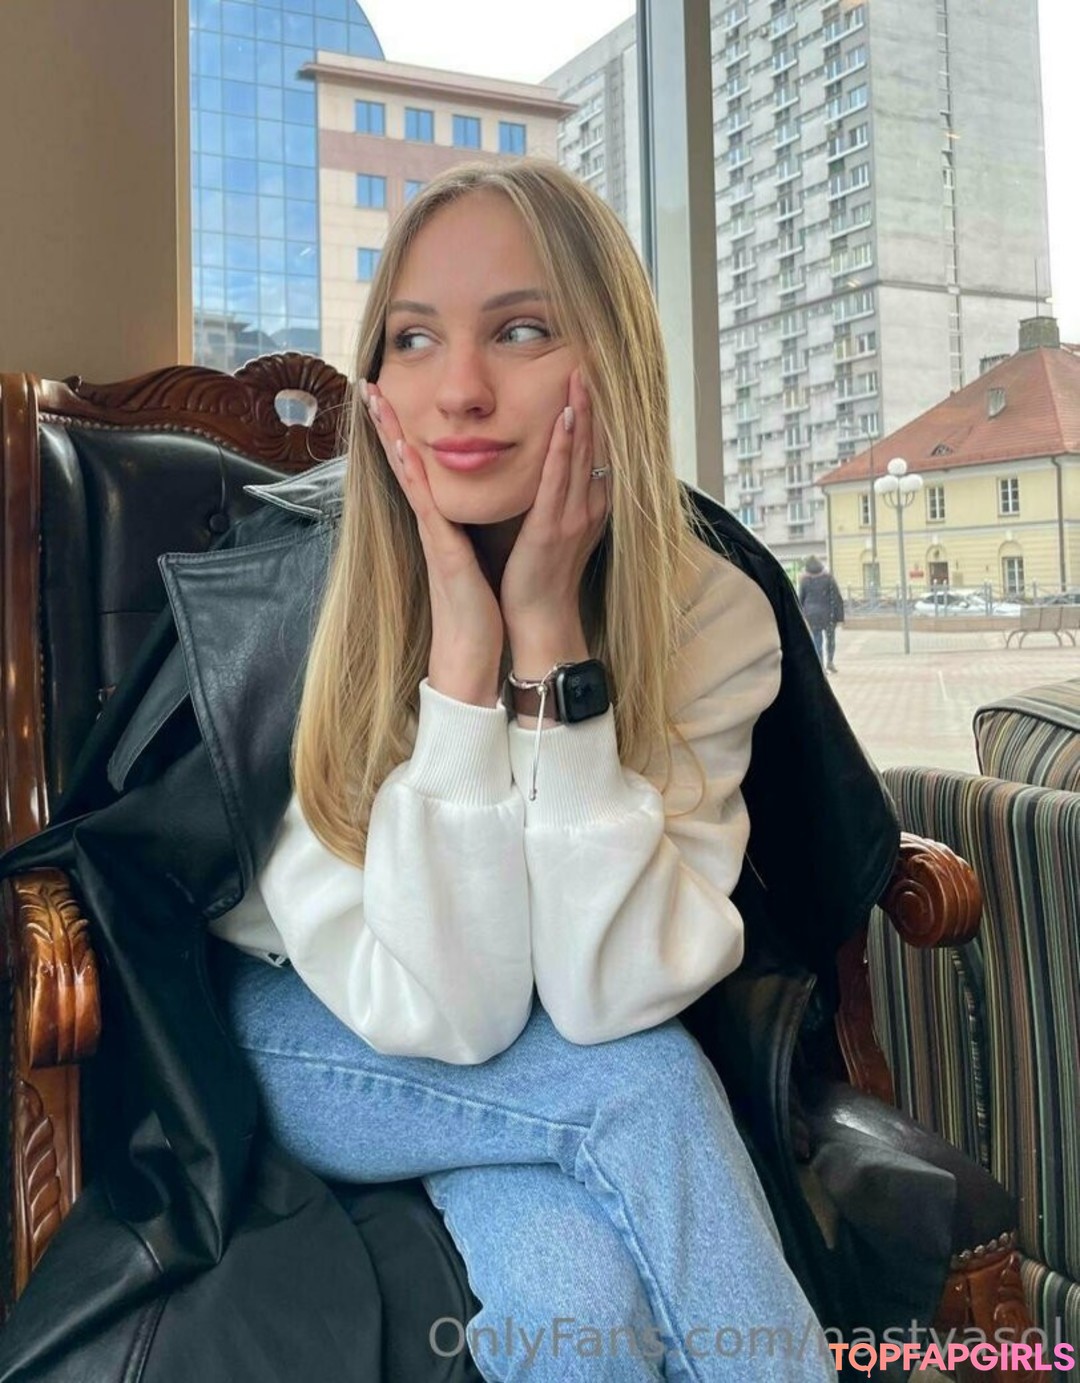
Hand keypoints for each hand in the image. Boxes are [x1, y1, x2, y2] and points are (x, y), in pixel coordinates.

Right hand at [362, 380, 503, 702]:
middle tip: (366, 382)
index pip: (418, 466)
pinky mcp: (439, 546)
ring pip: (406, 472)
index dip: (402, 432)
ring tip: (373, 399)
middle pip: (402, 459)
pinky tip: (401, 447)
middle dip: (384, 422)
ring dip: (388, 434)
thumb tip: (472, 510)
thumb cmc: (477, 606)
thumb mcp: (474, 556)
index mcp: (440, 521)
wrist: (469, 648)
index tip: (389, 398)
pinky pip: (423, 501)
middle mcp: (429, 520)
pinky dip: (411, 472)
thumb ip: (468, 531)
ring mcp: (429, 531)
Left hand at [499, 368, 610, 638]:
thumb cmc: (539, 576)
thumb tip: (549, 467)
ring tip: (581, 372)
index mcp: (589, 505)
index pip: (596, 448)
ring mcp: (574, 516)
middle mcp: (589, 506)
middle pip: (595, 443)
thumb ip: (555, 497)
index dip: (598, 411)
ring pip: (580, 453)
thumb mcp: (553, 528)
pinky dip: (564, 445)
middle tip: (591, 356)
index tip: (592, 373)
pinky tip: (565, 417)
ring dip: (582, 410)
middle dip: (594, 399)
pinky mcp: (554, 527)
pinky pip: (559, 478)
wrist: (539, 619)